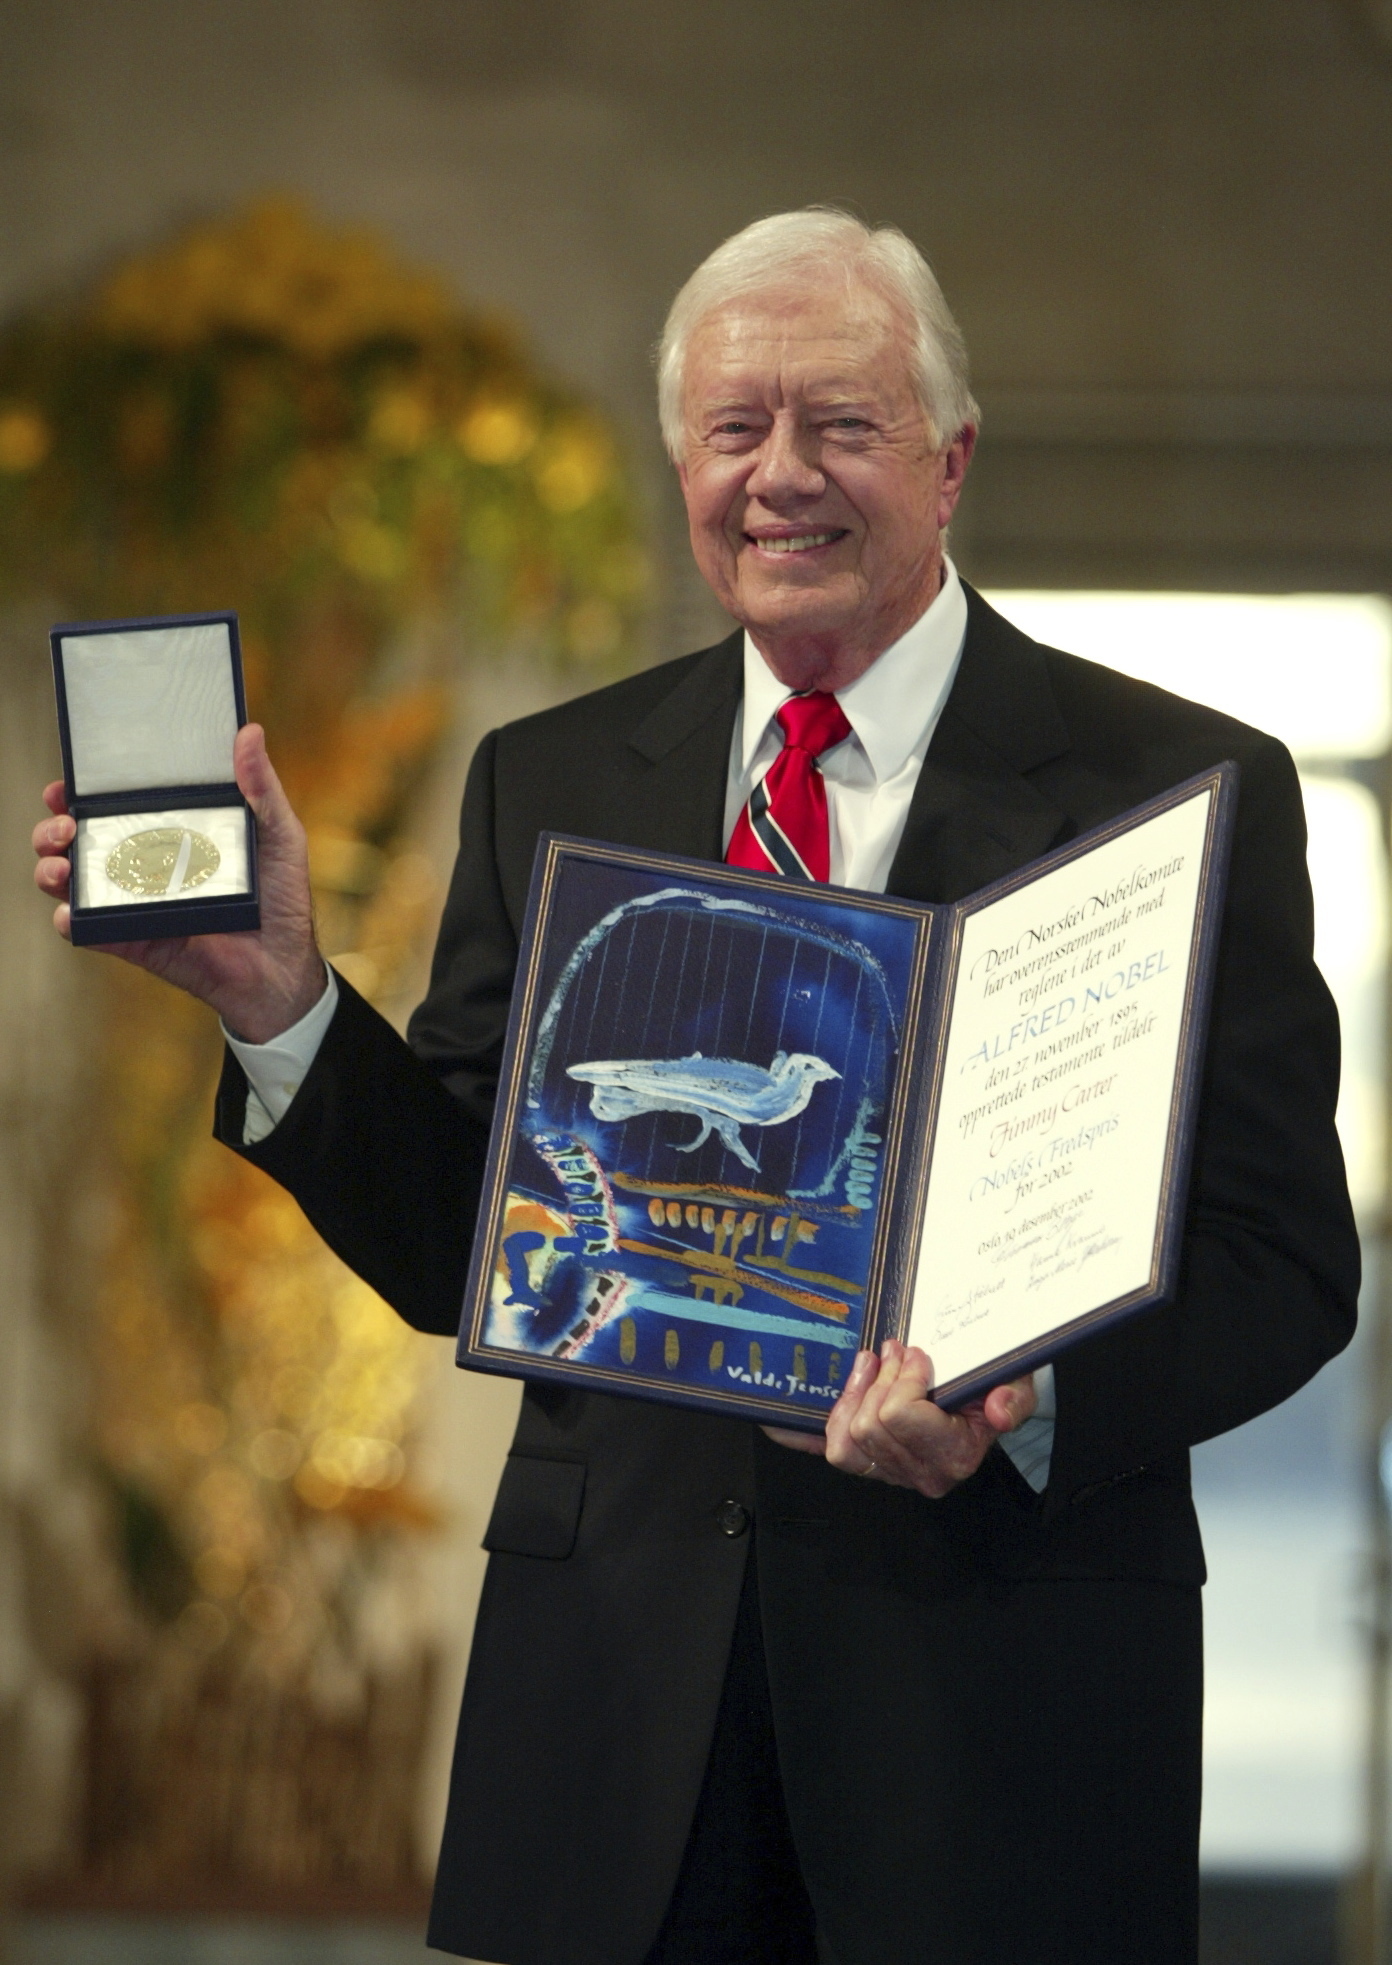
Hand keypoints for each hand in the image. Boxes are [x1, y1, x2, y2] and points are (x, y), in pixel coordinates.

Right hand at [33, 723, 325, 1042]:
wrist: (284, 965)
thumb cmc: (282, 896)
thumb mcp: (279, 834)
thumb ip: (262, 788)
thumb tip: (250, 733)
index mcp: (170, 830)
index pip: (115, 804)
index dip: (83, 791)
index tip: (68, 783)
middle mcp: (144, 863)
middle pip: (79, 839)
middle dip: (55, 827)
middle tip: (67, 825)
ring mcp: (135, 902)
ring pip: (72, 880)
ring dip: (51, 868)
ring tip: (62, 865)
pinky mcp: (134, 939)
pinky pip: (89, 930)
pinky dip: (71, 920)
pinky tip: (71, 911)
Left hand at [762, 1340, 1036, 1498]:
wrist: (990, 1396)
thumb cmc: (997, 1385)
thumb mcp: (1018, 1382)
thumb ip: (1014, 1397)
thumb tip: (1000, 1411)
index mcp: (955, 1456)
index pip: (901, 1417)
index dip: (903, 1378)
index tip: (917, 1355)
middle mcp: (922, 1474)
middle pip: (870, 1425)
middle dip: (880, 1379)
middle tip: (894, 1350)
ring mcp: (891, 1472)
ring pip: (846, 1440)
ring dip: (855, 1393)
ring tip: (870, 1363)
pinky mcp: (869, 1463)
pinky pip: (828, 1451)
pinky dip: (804, 1434)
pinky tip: (778, 1421)